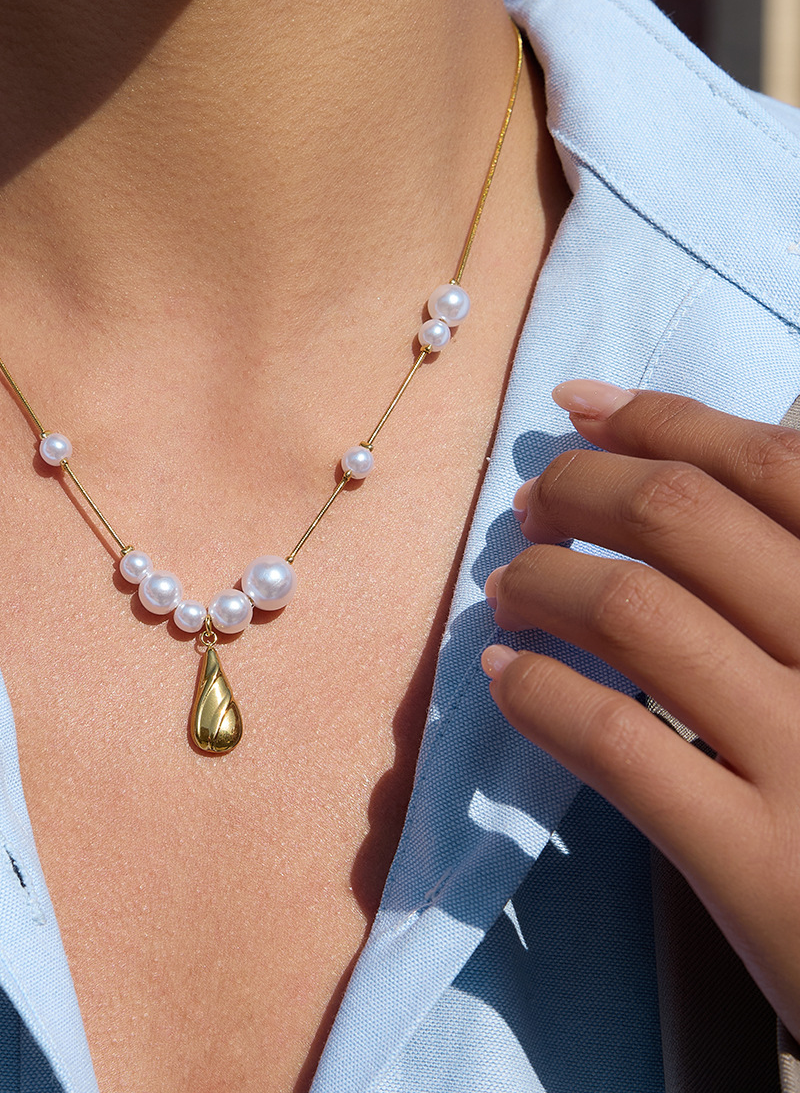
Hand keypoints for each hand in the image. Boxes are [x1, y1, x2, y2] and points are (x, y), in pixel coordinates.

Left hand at [481, 380, 799, 1040]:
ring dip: (542, 582)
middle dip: (583, 490)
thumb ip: (791, 577)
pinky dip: (537, 693)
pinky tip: (501, 678)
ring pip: (635, 611)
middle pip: (685, 518)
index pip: (774, 466)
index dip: (660, 421)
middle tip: (531, 507)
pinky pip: (616, 743)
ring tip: (507, 590)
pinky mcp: (763, 866)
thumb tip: (680, 476)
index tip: (576, 406)